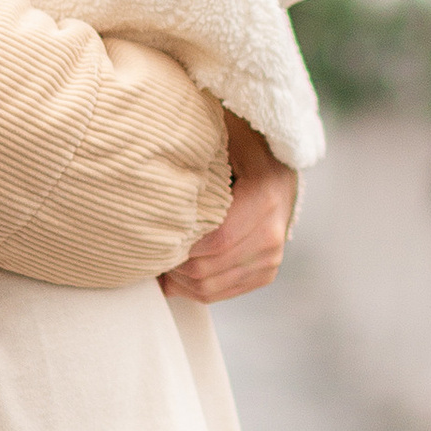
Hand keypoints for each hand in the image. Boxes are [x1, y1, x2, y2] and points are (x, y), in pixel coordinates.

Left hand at [162, 112, 297, 304]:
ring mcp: (271, 258)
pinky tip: (178, 271)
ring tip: (161, 258)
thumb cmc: (247, 148)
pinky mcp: (266, 273)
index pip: (214, 240)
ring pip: (210, 287)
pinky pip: (221, 294)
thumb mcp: (229, 136)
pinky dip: (193, 287)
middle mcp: (271, 235)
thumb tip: (161, 148)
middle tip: (149, 248)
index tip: (152, 234)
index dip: (178, 245)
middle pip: (207, 269)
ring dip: (178, 280)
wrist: (280, 169)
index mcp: (263, 200)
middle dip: (172, 265)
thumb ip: (200, 149)